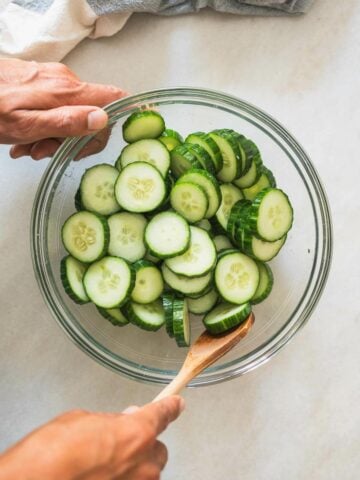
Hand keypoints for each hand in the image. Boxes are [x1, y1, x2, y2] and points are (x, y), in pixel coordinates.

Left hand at [0, 58, 126, 159]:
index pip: (114, 98)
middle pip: (92, 114)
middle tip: (46, 152)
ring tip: (28, 148)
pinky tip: (26, 136)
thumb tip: (101, 119)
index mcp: (67, 92)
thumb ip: (65, 122)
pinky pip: (57, 107)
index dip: (118, 119)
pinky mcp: (42, 81)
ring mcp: (54, 79)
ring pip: (73, 114)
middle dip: (74, 140)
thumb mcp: (26, 125)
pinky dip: (46, 126)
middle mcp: (66, 81)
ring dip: (55, 137)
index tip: (102, 140)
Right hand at [0, 396, 184, 479]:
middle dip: (145, 443)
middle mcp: (143, 463)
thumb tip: (116, 425)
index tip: (177, 404)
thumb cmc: (54, 451)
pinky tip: (101, 475)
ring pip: (147, 473)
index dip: (171, 407)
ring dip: (134, 465)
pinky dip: (122, 478)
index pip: (163, 414)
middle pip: (158, 450)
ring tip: (105, 463)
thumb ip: (110, 422)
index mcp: (137, 433)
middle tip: (122, 440)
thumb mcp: (83, 420)